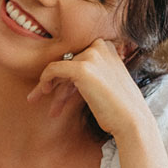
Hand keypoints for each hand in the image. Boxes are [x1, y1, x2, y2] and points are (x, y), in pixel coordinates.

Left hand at [26, 38, 150, 136]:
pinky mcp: (82, 68)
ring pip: (59, 68)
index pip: (79, 57)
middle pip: (68, 62)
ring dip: (49, 86)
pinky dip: (45, 80)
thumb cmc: (120, 108)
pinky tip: (43, 91)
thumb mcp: (106, 83)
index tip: (60, 92)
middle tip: (39, 95)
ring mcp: (91, 55)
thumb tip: (62, 79)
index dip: (67, 76)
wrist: (131, 121)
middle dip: (56, 82)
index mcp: (108, 46)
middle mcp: (100, 46)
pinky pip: (53, 69)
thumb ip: (89, 74)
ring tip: (36, 100)